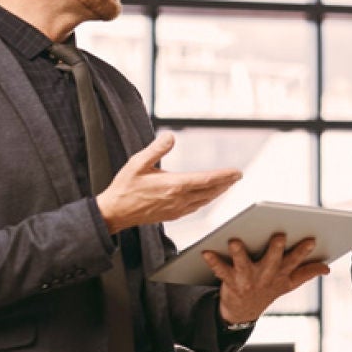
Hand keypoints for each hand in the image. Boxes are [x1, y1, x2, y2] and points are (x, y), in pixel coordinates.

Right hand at [95, 133, 241, 233]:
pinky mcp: (171, 215)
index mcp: (173, 185)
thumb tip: (170, 137)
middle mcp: (178, 199)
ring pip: (204, 201)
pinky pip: (195, 207)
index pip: (206, 180)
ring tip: (227, 185)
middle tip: (237, 177)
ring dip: (218, 192)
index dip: (224, 176)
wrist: (114, 213)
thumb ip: (156, 149)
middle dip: (226, 183)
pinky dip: (206, 201)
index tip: (236, 172)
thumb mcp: (137, 163)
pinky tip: (207, 197)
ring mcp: (176, 209)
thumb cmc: (124, 188)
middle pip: (210, 191)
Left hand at [203, 233, 329, 325]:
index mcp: (281, 275)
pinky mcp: (230, 281)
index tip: (311, 240)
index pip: (295, 262)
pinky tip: (206, 252)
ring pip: (245, 265)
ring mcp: (248, 279)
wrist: (241, 313)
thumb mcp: (288, 284)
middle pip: (272, 261)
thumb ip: (307, 273)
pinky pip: (220, 270)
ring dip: (240, 253)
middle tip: (279, 236)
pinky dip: (213, 261)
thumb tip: (327, 268)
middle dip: (276, 250)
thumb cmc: (266, 290)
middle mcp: (266, 276)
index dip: (303, 252)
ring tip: (235, 241)